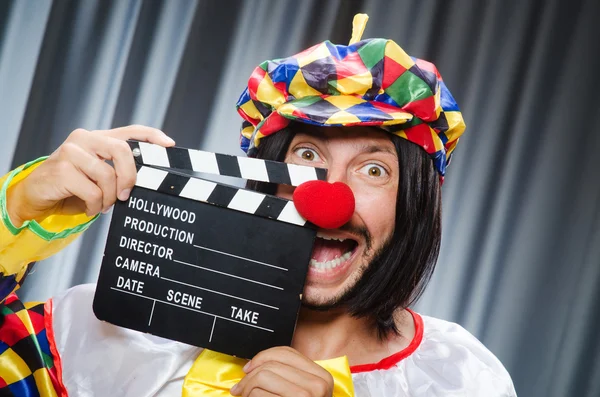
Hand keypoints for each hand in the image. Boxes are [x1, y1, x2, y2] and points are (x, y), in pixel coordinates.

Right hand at [6, 125, 174, 226]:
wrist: (37, 195)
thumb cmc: (72, 185)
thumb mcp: (97, 174)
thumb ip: (116, 170)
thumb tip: (145, 180)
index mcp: (97, 138)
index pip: (130, 131)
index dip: (151, 136)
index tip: (168, 144)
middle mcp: (84, 138)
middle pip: (122, 151)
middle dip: (129, 176)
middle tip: (126, 195)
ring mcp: (71, 152)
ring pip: (107, 176)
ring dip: (109, 198)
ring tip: (102, 205)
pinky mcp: (61, 169)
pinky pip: (92, 192)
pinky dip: (95, 206)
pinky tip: (89, 208)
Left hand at [230, 347, 332, 396]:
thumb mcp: (301, 393)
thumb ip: (287, 376)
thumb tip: (255, 364)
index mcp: (322, 377)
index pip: (286, 352)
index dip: (262, 357)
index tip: (248, 368)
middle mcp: (317, 386)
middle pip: (271, 364)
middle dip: (249, 377)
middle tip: (239, 389)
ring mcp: (305, 396)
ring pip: (262, 376)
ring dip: (247, 388)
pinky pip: (259, 395)